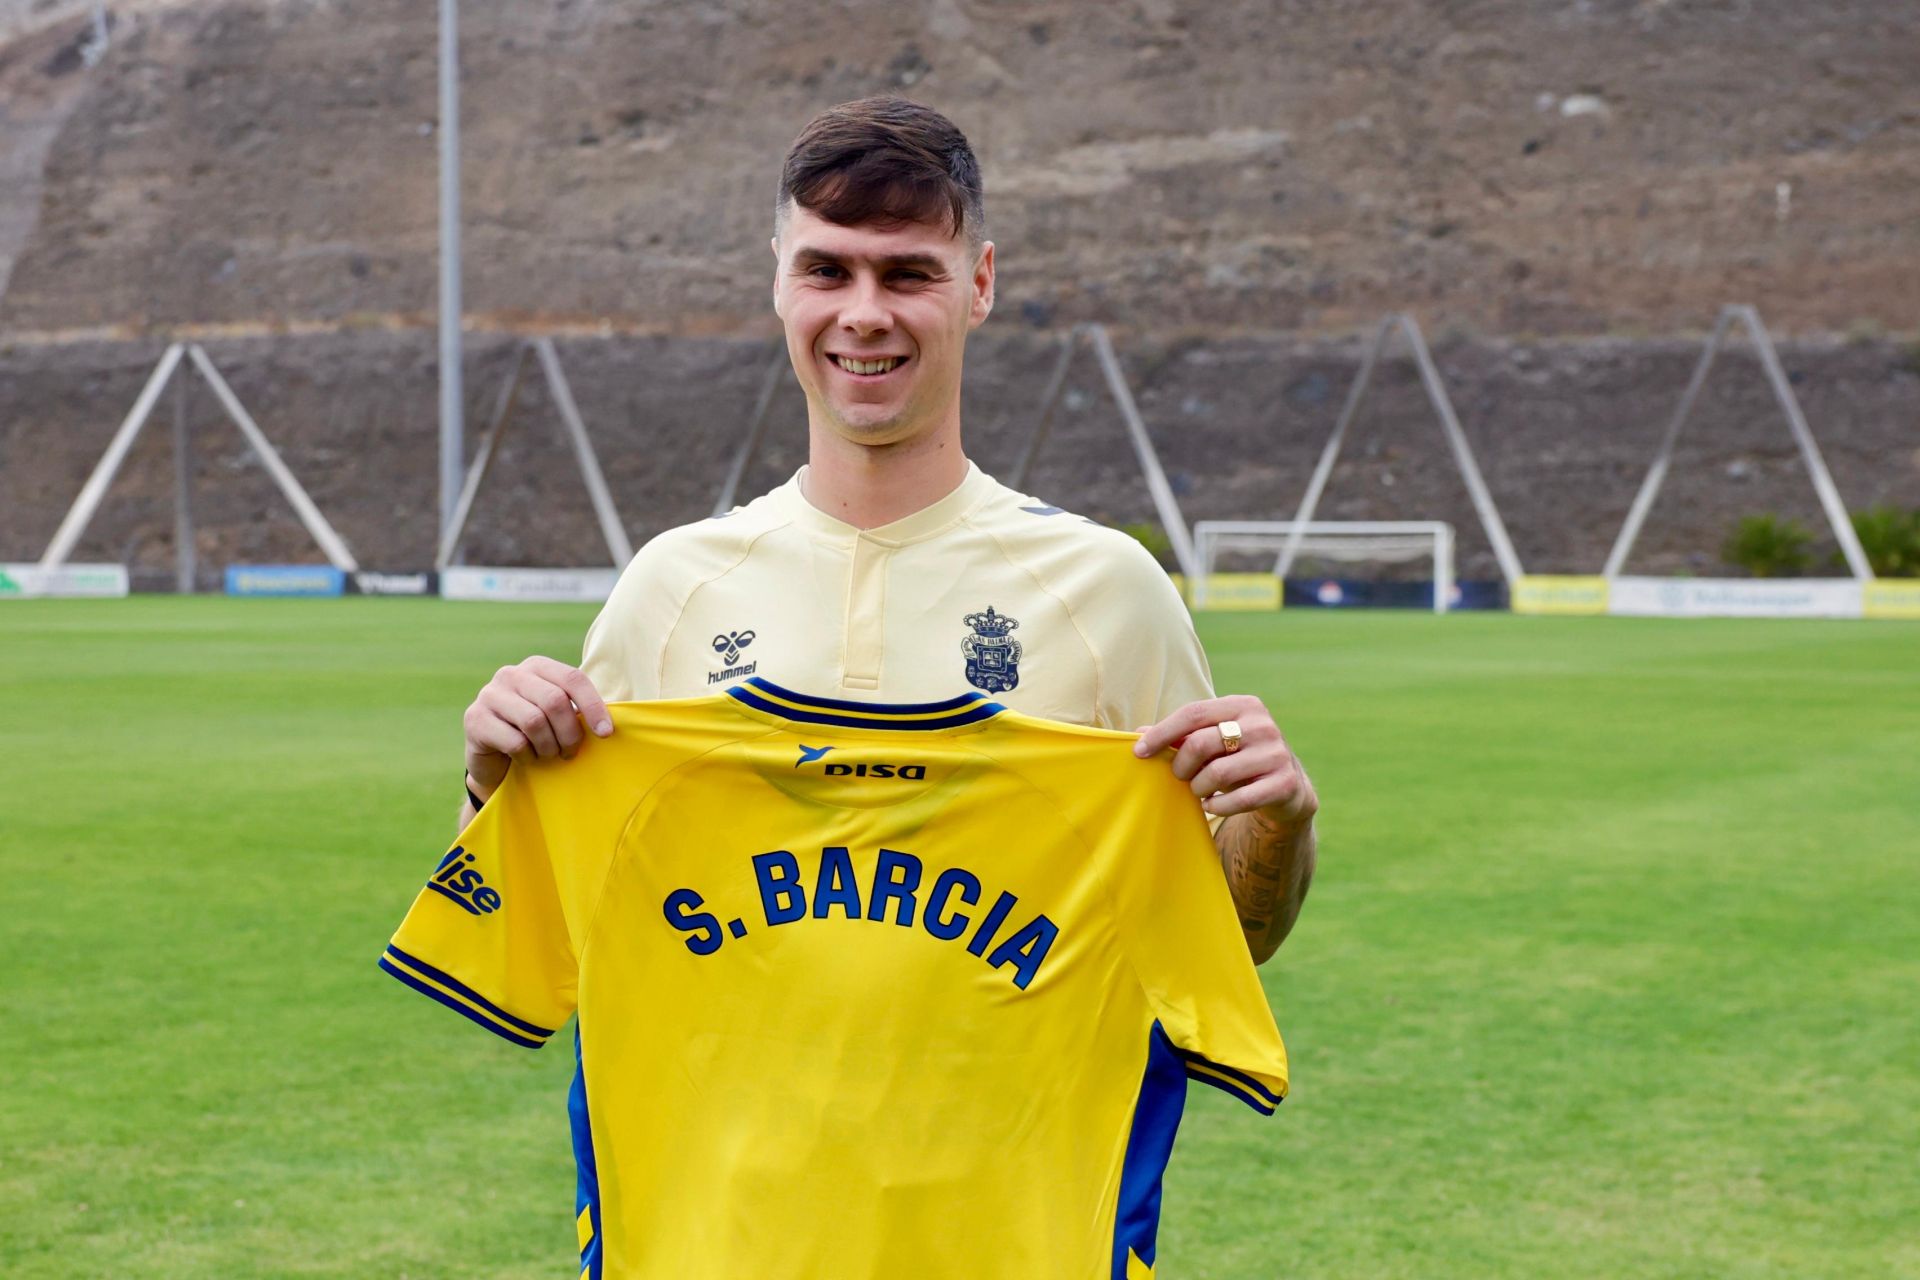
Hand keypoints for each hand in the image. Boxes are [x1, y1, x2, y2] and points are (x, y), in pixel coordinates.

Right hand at [462, 656, 611, 796]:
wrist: (495, 762)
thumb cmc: (537, 736)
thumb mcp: (559, 718)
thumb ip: (579, 710)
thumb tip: (608, 725)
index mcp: (537, 666)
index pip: (573, 678)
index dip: (593, 706)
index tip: (606, 733)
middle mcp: (511, 674)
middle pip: (555, 701)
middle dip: (570, 733)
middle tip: (570, 753)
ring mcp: (489, 694)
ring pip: (534, 721)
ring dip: (548, 747)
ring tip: (548, 756)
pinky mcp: (474, 719)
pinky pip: (514, 741)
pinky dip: (527, 757)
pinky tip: (525, 758)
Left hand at [1133, 694, 1316, 826]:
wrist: (1287, 787)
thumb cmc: (1237, 758)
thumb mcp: (1213, 741)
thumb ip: (1181, 735)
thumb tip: (1138, 733)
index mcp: (1243, 705)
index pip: (1194, 712)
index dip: (1162, 732)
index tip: (1139, 752)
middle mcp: (1262, 725)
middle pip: (1201, 744)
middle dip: (1181, 765)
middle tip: (1180, 776)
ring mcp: (1277, 754)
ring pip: (1217, 774)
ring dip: (1198, 787)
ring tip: (1198, 790)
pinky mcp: (1285, 783)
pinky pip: (1239, 800)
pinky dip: (1216, 806)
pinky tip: (1211, 805)